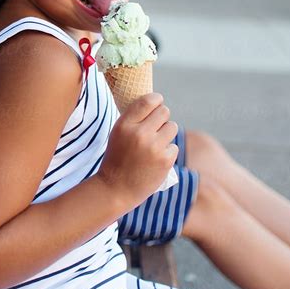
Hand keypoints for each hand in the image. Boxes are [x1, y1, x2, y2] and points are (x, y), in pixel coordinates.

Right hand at [96, 93, 177, 211]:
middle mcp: (139, 133)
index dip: (156, 99)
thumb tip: (154, 102)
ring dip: (167, 133)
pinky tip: (156, 160)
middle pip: (164, 111)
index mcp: (125, 125)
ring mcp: (153, 147)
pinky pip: (174, 146)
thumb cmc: (117, 158)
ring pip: (172, 127)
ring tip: (156, 144)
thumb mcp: (118, 133)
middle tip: (156, 126)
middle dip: (162, 117)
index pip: (147, 101)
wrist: (116, 189)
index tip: (157, 101)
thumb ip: (134, 119)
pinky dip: (167, 152)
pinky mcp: (165, 160)